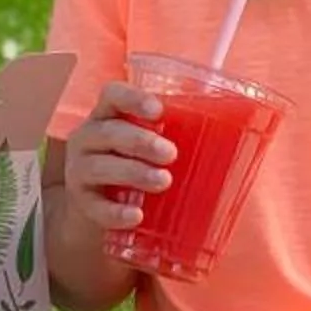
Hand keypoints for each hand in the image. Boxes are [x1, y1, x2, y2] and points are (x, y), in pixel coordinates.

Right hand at [59, 80, 172, 234]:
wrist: (98, 202)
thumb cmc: (131, 160)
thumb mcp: (146, 142)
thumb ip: (173, 133)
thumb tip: (231, 130)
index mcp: (106, 115)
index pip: (112, 95)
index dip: (132, 99)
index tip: (158, 111)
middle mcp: (87, 139)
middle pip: (108, 133)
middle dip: (140, 141)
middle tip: (171, 153)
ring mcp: (79, 171)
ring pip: (99, 167)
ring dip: (133, 172)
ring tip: (163, 181)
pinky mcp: (82, 202)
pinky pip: (95, 207)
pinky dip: (116, 212)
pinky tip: (136, 215)